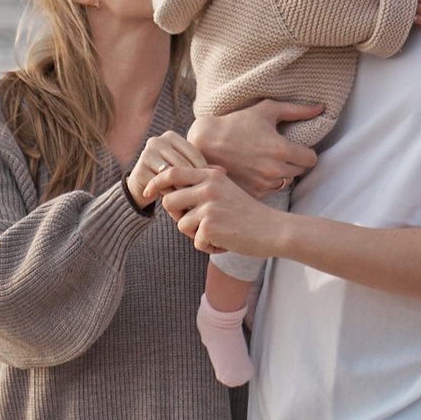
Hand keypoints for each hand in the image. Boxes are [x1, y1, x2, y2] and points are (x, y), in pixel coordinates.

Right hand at [127, 133, 204, 207]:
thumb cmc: (170, 177)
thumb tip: (223, 172)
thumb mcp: (186, 171)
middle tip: (205, 199)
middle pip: (183, 164)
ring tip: (195, 203)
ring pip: (173, 175)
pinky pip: (161, 186)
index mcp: (170, 136)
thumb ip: (203, 169)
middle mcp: (156, 141)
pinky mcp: (139, 171)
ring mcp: (146, 155)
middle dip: (194, 182)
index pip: (194, 153)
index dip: (204, 171)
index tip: (210, 187)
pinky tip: (180, 206)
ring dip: (184, 191)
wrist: (142, 188)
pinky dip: (172, 197)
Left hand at [161, 168, 283, 264]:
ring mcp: (208, 206)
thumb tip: (169, 193)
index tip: (147, 192)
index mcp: (211, 175)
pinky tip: (225, 242)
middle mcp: (208, 187)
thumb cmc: (248, 213)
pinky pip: (195, 241)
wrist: (273, 229)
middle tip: (197, 225)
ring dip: (195, 235)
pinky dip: (208, 246)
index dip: (156, 182)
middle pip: (169, 201)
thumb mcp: (226, 190)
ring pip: (181, 225)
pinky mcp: (209, 226)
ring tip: (217, 233)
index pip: (172, 172)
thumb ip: (202, 187)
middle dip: (177, 217)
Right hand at [190, 98, 321, 196]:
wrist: (207, 143)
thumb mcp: (267, 110)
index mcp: (281, 150)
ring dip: (281, 173)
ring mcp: (263, 184)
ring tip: (266, 161)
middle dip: (293, 162)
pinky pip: (270, 191)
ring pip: (285, 182)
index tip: (296, 148)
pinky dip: (267, 183)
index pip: (311, 160)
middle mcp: (274, 170)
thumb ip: (296, 110)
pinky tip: (256, 171)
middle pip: (299, 171)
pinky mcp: (252, 193)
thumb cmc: (237, 123)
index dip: (305, 153)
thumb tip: (321, 108)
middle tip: (279, 152)